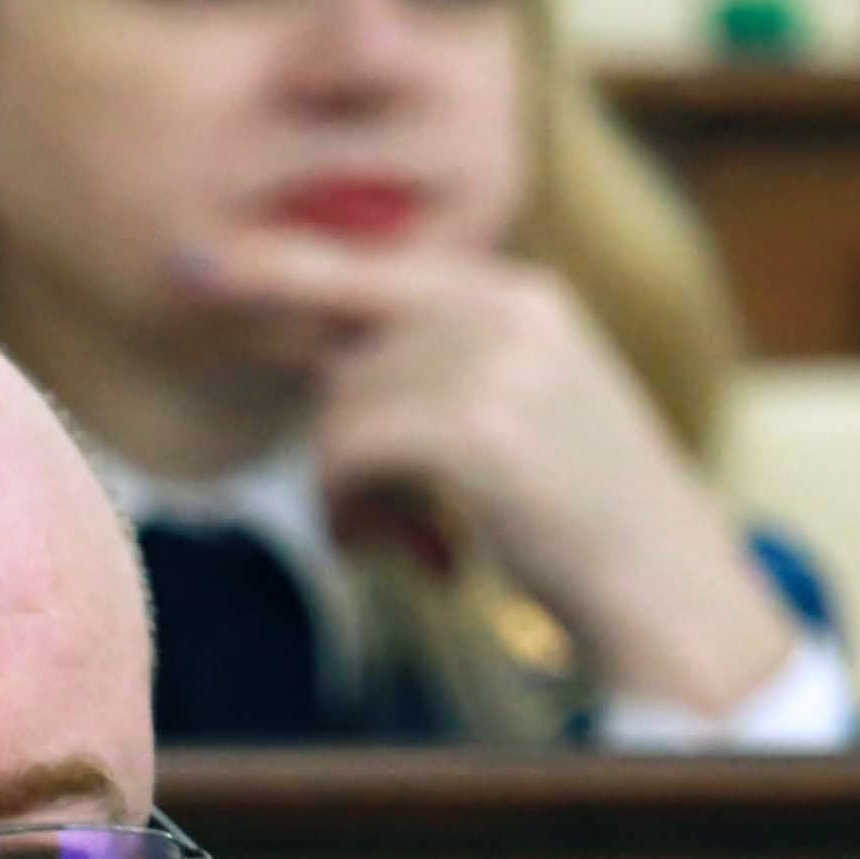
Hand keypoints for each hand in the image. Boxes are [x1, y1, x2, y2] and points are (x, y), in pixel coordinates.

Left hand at [166, 227, 806, 717]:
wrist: (670, 595)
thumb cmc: (588, 526)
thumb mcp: (529, 416)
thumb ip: (444, 371)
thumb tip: (323, 362)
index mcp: (523, 297)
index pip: (375, 265)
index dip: (277, 267)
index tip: (190, 264)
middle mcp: (508, 310)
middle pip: (347, 350)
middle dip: (336, 438)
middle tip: (360, 516)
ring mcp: (494, 362)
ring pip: (341, 408)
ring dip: (347, 494)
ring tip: (399, 546)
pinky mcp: (475, 426)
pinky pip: (349, 452)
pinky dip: (349, 513)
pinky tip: (399, 553)